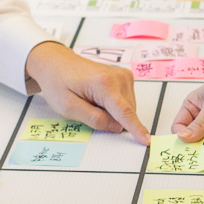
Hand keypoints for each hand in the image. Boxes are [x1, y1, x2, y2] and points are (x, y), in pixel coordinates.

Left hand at [25, 41, 148, 143]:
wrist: (57, 63)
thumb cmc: (59, 82)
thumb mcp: (69, 107)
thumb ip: (94, 119)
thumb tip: (116, 127)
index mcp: (104, 84)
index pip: (125, 112)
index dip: (136, 129)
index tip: (146, 140)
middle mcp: (118, 77)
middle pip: (126, 113)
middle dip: (111, 119)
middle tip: (88, 109)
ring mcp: (123, 75)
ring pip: (128, 109)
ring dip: (112, 112)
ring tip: (92, 101)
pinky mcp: (124, 77)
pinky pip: (126, 102)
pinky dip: (114, 106)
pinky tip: (99, 98)